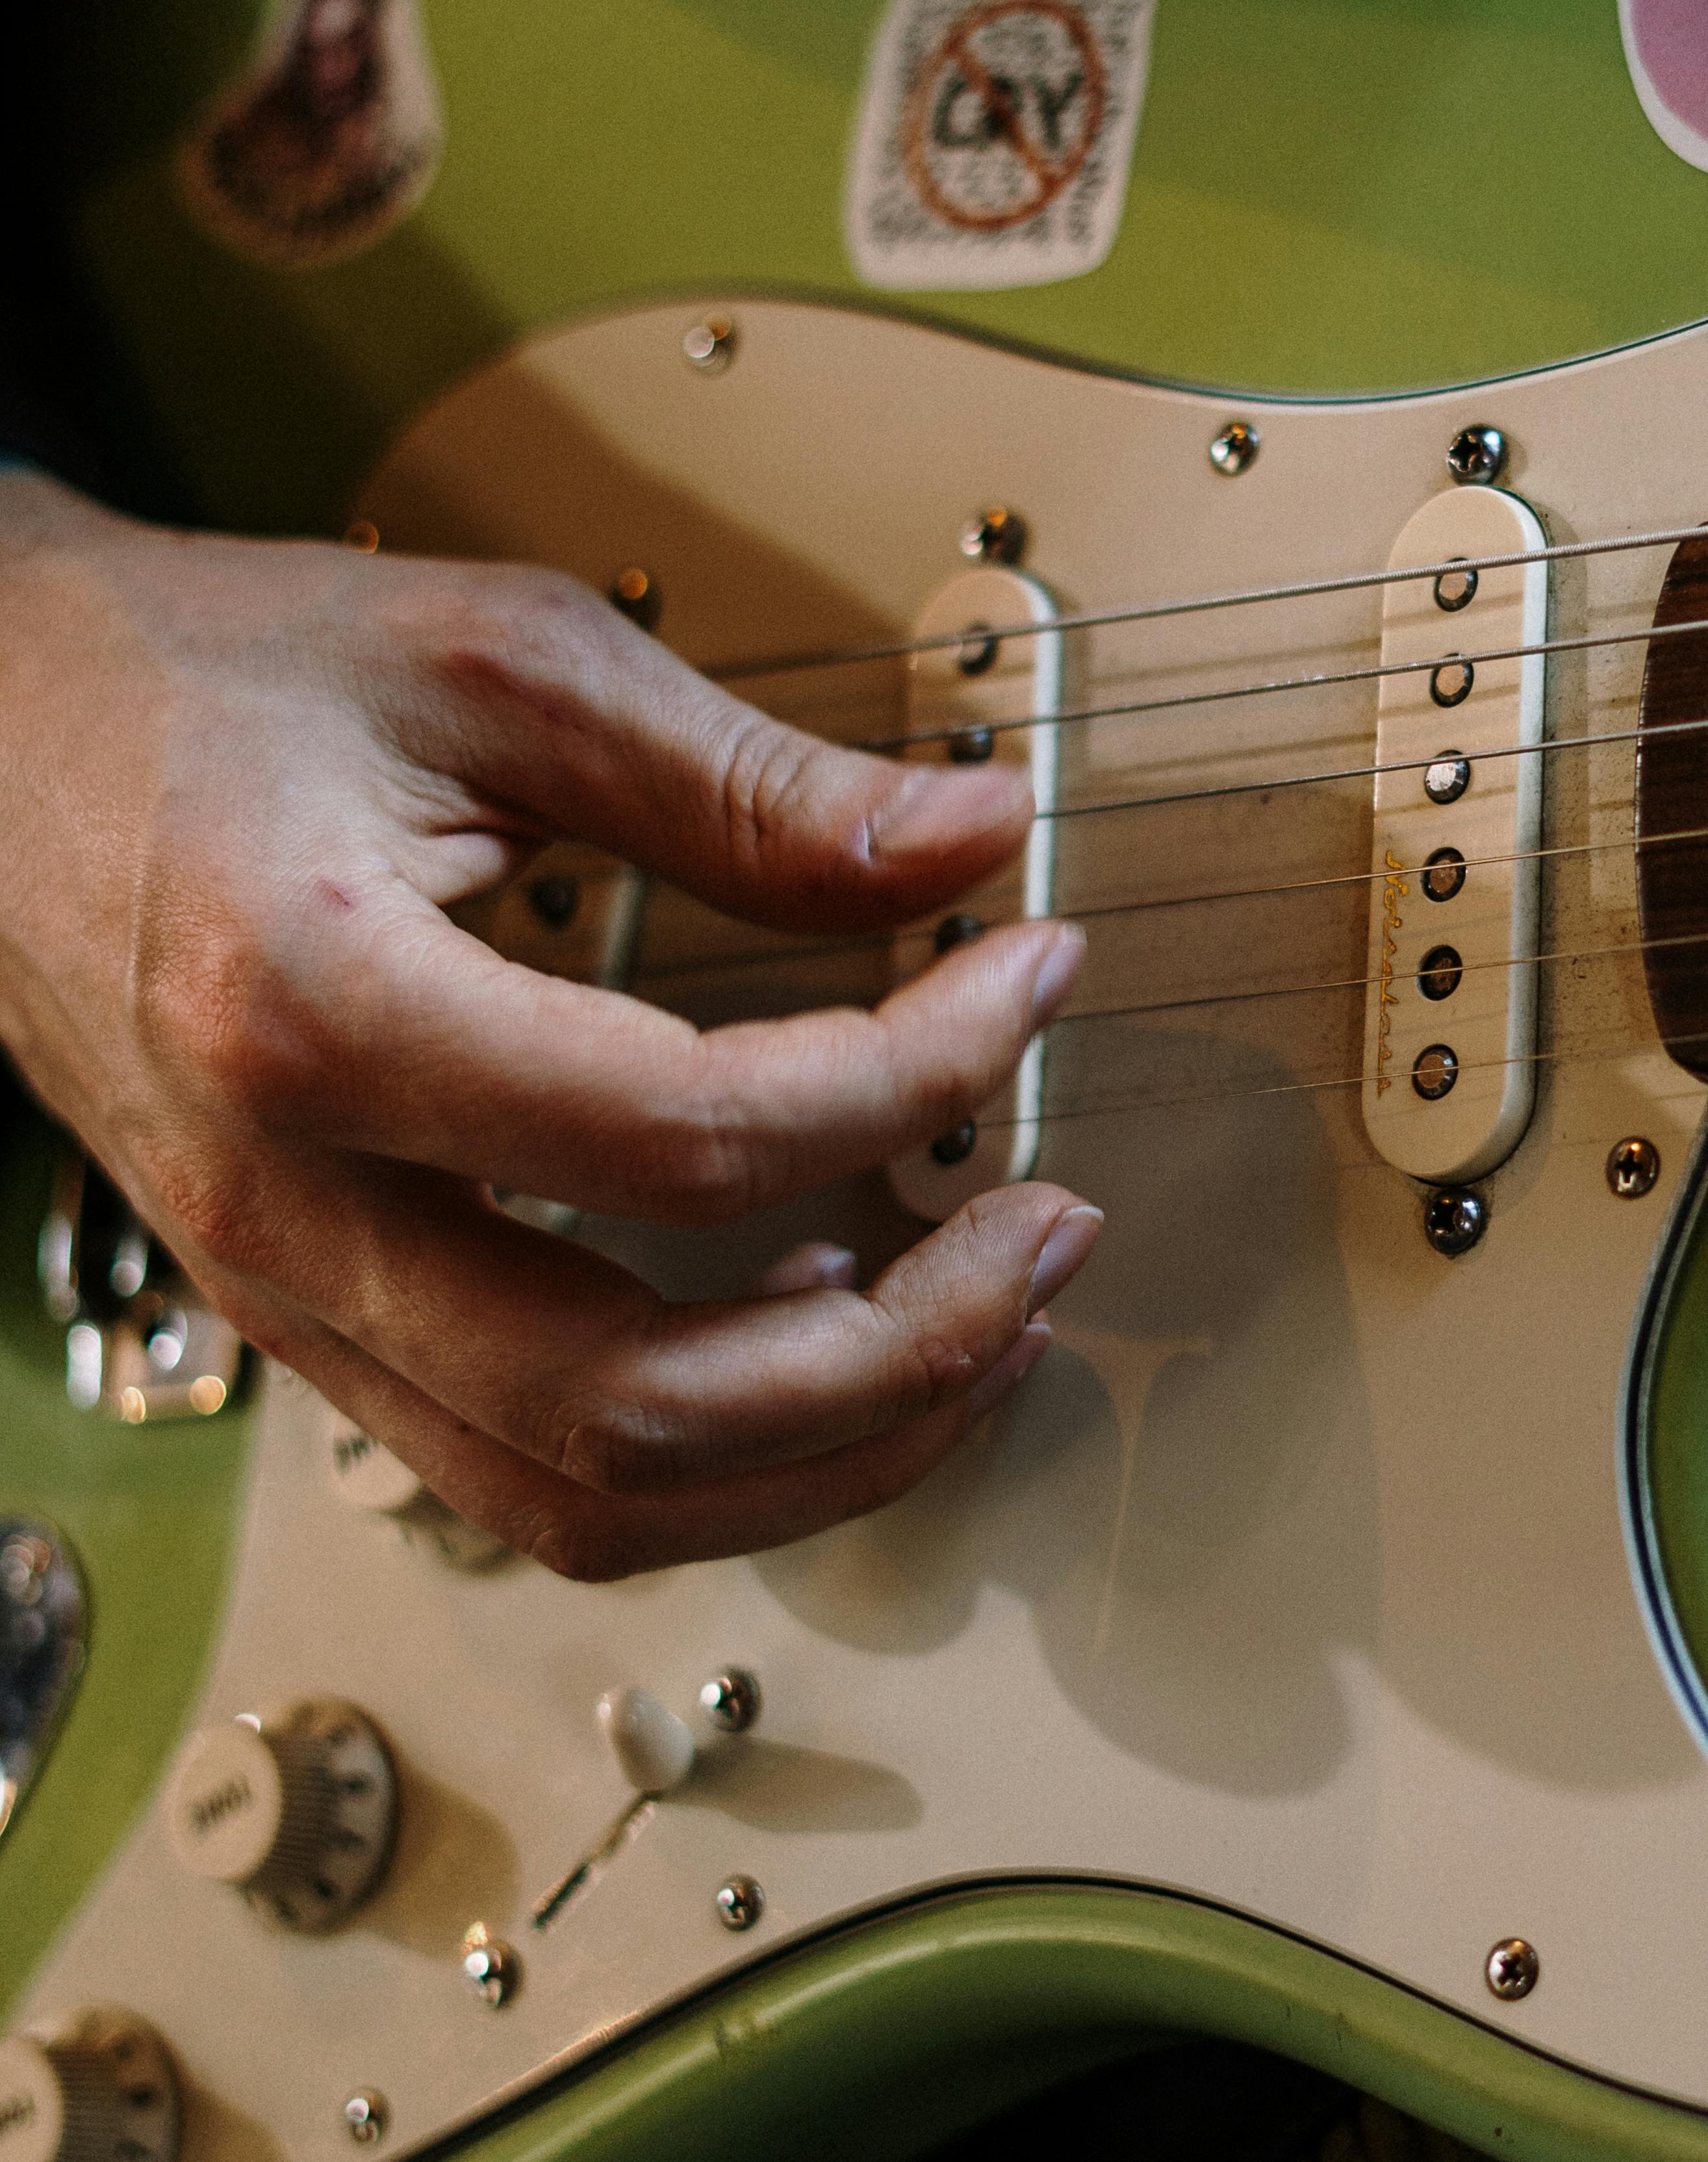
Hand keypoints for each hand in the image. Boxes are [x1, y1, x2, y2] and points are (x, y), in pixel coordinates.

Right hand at [0, 476, 1099, 1575]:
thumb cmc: (202, 683)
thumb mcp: (492, 662)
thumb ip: (743, 777)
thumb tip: (969, 843)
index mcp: (314, 1011)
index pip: (688, 1134)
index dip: (911, 1075)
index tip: (1028, 978)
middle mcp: (284, 1204)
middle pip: (639, 1404)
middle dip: (902, 1355)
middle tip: (1050, 1232)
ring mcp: (281, 1293)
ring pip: (584, 1499)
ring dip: (823, 1448)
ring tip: (980, 1320)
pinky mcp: (305, 1318)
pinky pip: (524, 1468)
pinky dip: (705, 1447)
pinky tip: (816, 1329)